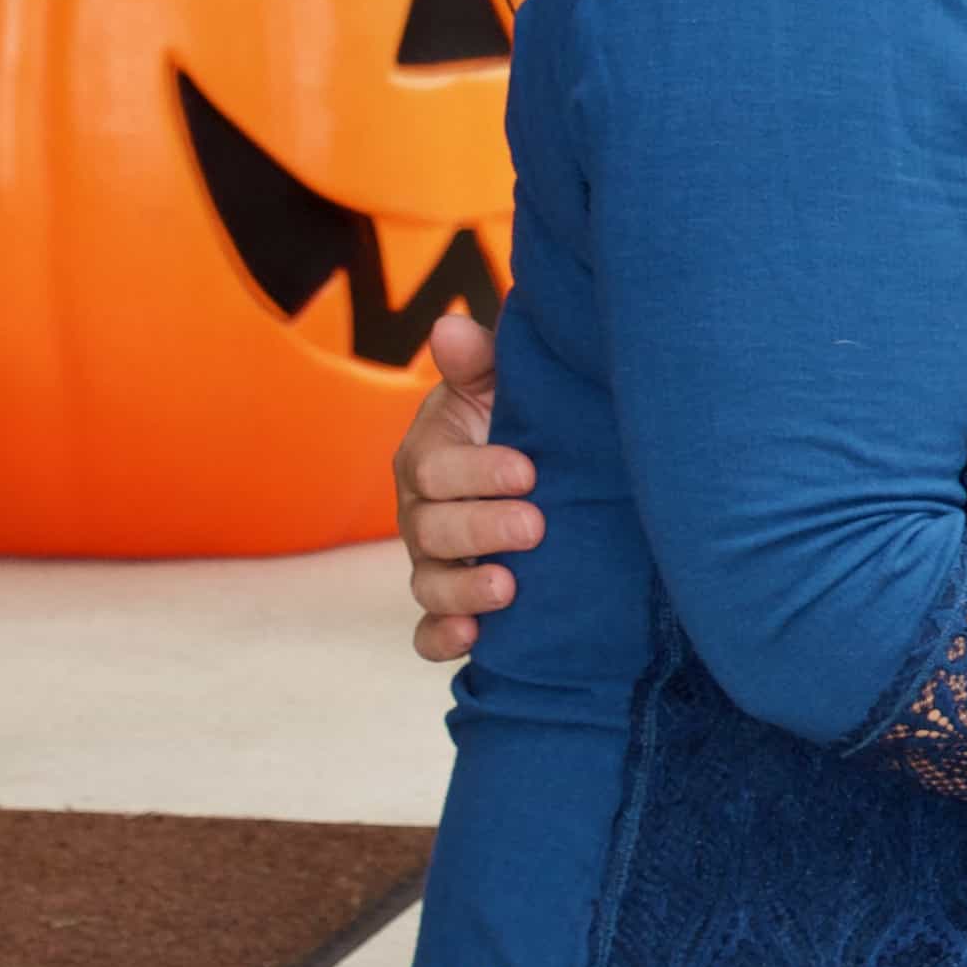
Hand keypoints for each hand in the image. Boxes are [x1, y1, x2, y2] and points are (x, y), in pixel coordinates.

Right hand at [400, 307, 538, 662]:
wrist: (544, 472)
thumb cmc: (519, 423)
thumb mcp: (502, 388)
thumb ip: (479, 364)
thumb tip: (450, 327)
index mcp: (430, 458)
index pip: (435, 468)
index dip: (476, 471)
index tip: (528, 470)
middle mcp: (422, 513)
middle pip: (431, 529)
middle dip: (481, 529)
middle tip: (535, 527)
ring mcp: (434, 561)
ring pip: (429, 583)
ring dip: (463, 590)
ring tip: (507, 589)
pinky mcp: (450, 603)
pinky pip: (428, 630)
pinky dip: (442, 638)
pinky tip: (471, 639)